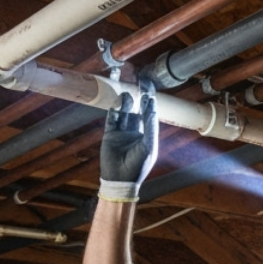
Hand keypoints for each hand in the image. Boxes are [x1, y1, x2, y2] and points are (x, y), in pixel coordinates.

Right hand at [99, 80, 156, 202]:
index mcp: (146, 135)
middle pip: (136, 110)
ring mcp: (121, 133)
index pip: (148, 114)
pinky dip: (114, 110)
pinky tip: (117, 103)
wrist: (120, 180)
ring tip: (127, 95)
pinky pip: (112, 119)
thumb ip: (150, 126)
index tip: (150, 89)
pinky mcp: (110, 135)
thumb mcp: (149, 146)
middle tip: (139, 83)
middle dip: (138, 97)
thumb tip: (152, 108)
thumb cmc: (138, 166)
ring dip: (125, 103)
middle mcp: (134, 132)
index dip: (149, 101)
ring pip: (124, 113)